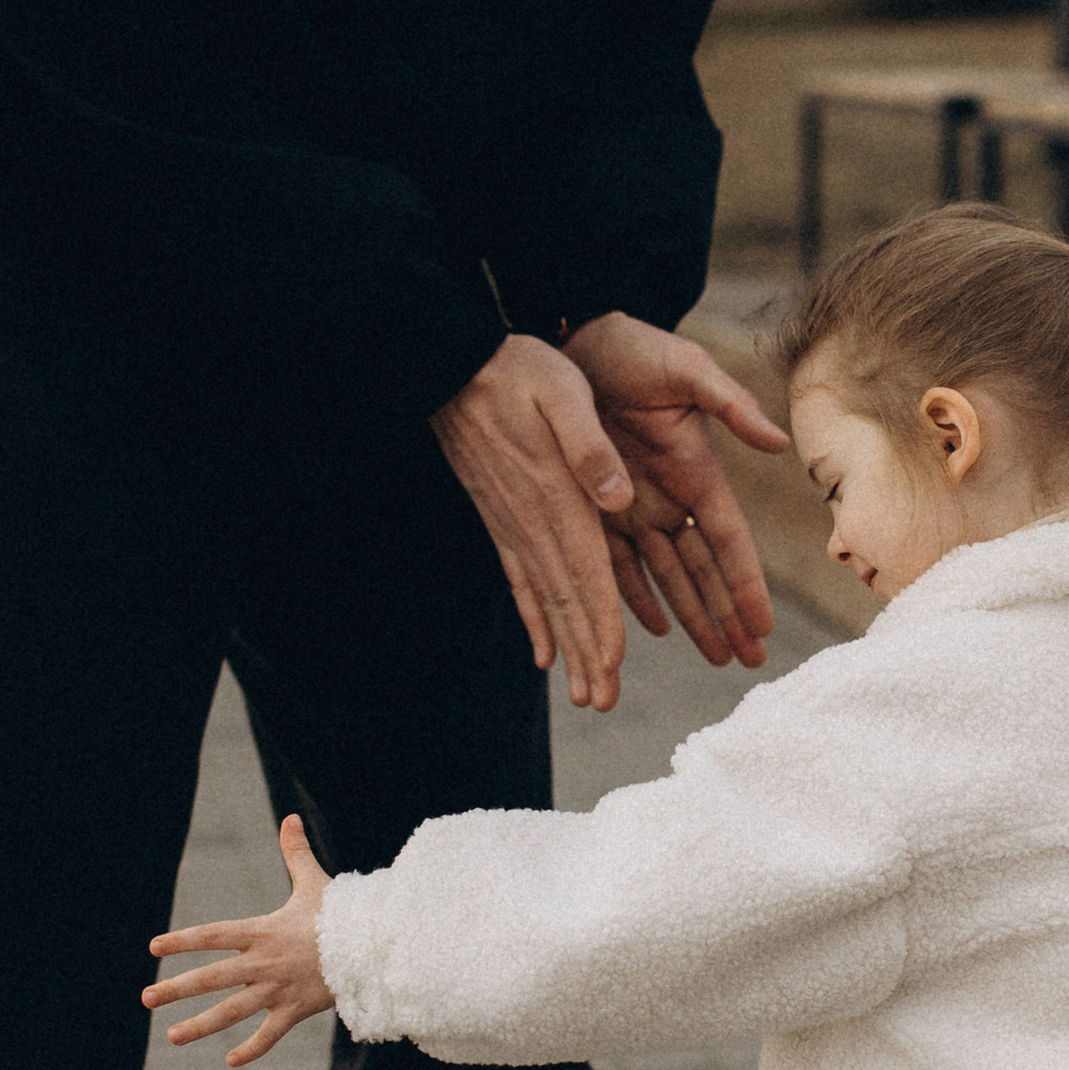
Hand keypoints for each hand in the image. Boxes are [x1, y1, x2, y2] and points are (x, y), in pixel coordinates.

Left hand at [147, 814, 333, 1065]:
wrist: (373, 946)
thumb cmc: (342, 914)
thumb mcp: (315, 882)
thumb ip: (296, 853)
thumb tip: (291, 818)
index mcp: (262, 932)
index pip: (213, 936)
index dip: (182, 941)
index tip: (154, 948)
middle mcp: (263, 963)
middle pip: (212, 978)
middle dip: (176, 989)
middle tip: (146, 998)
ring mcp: (277, 990)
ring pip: (232, 1012)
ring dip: (200, 1026)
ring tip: (171, 1037)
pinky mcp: (295, 1010)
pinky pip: (269, 1034)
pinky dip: (251, 1049)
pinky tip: (231, 1061)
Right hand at [431, 333, 634, 711]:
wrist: (451, 366)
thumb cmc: (517, 371)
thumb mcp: (563, 393)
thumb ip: (590, 446)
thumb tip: (617, 495)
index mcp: (558, 496)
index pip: (585, 571)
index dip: (601, 621)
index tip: (613, 666)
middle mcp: (534, 522)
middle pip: (566, 600)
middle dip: (587, 654)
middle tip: (601, 703)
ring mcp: (513, 526)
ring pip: (545, 600)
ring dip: (567, 648)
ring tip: (584, 695)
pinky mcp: (501, 520)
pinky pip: (519, 581)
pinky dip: (534, 620)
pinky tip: (542, 654)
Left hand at [566, 312, 788, 671]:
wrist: (575, 335)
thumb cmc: (634, 347)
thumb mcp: (687, 370)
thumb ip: (730, 405)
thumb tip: (778, 443)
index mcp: (697, 470)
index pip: (727, 541)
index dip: (744, 585)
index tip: (762, 626)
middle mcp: (670, 496)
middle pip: (702, 570)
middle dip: (726, 616)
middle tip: (748, 662)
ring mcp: (634, 504)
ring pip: (667, 576)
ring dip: (691, 616)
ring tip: (716, 655)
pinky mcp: (595, 504)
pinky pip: (618, 562)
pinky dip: (638, 596)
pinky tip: (654, 628)